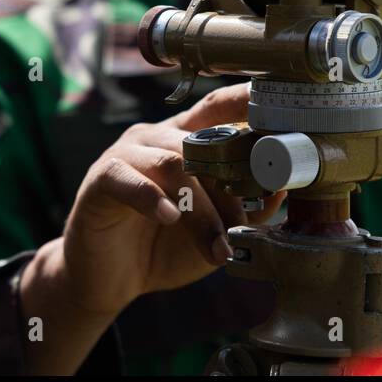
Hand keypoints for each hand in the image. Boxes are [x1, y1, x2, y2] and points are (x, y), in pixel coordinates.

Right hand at [57, 83, 283, 316]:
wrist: (111, 279)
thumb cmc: (165, 248)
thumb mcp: (215, 231)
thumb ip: (246, 211)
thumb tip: (282, 190)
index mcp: (185, 140)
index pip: (218, 108)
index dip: (245, 101)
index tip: (278, 107)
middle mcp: (156, 137)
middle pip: (201, 142)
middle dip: (230, 182)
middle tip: (245, 222)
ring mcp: (125, 153)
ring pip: (172, 164)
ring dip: (200, 208)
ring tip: (216, 245)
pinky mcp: (99, 179)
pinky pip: (127, 178)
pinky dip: (151, 198)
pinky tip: (168, 218)